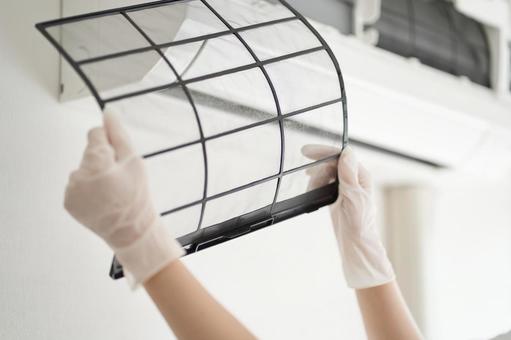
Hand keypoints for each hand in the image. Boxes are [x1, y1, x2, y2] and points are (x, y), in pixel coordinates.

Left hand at [64, 109, 182, 286]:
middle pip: (88, 153)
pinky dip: (87, 189)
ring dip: (94, 175)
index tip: (119, 159)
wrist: (131, 230)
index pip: (95, 135)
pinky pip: (77, 185)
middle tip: (119, 179)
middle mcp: (78, 175)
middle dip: (103, 161)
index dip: (110, 144)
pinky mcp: (68, 202)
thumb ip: (119, 135)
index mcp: (96, 163)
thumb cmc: (137, 197)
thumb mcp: (135, 162)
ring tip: (111, 191)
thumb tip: (108, 112)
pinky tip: (101, 199)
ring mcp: (71, 190)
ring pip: (82, 168)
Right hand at [302, 145, 394, 288]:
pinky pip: (323, 184)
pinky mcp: (336, 196)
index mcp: (361, 176)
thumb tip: (347, 153)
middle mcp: (353, 179)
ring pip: (326, 173)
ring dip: (316, 178)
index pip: (341, 156)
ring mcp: (345, 188)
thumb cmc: (360, 223)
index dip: (324, 152)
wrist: (356, 243)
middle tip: (305, 172)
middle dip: (317, 167)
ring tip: (312, 188)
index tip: (307, 151)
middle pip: (332, 163)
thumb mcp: (354, 196)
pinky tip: (312, 191)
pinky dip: (316, 185)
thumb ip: (349, 174)